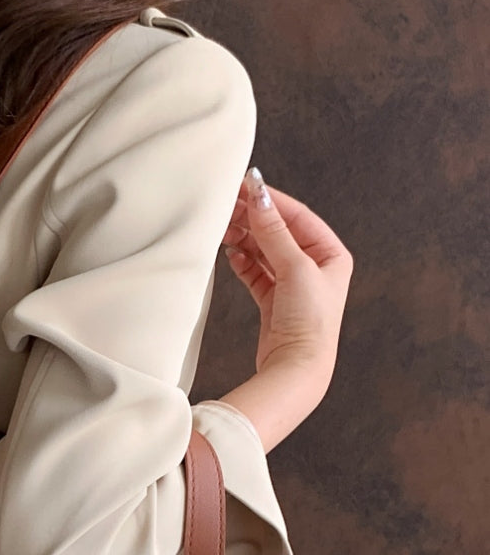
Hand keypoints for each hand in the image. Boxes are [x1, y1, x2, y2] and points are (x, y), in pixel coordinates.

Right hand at [215, 168, 353, 450]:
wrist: (297, 368)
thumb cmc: (308, 321)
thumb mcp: (294, 267)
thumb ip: (273, 229)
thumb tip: (258, 192)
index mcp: (331, 254)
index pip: (297, 215)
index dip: (270, 200)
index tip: (243, 186)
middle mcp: (316, 266)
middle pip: (278, 231)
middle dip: (252, 219)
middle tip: (225, 207)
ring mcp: (294, 284)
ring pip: (264, 250)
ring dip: (244, 238)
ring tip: (222, 229)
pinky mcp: (274, 300)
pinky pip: (256, 271)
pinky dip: (243, 261)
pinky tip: (231, 253)